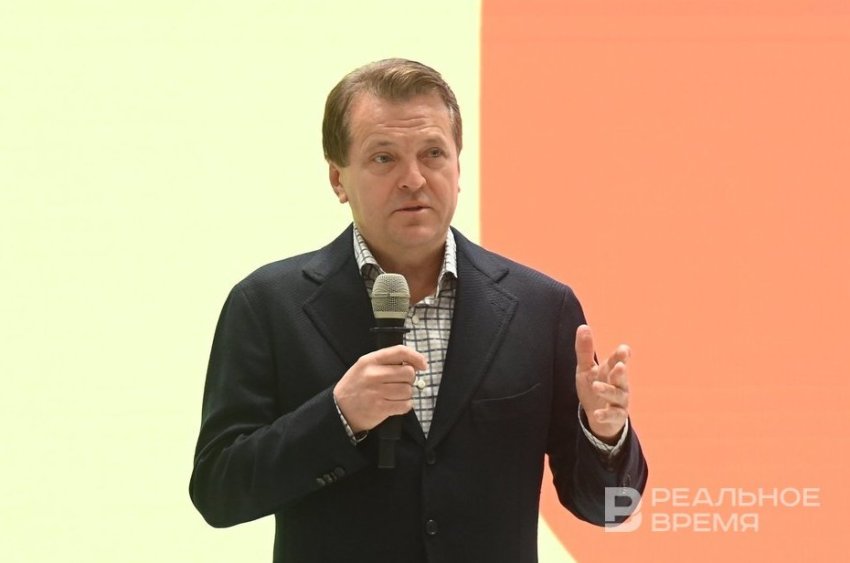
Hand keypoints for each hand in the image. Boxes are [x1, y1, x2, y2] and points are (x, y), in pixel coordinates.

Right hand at [333, 345, 427, 432]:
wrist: (340, 410)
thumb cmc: (355, 386)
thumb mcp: (364, 366)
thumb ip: (386, 361)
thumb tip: (414, 363)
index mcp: (370, 361)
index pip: (399, 352)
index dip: (416, 357)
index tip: (423, 364)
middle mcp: (373, 375)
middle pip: (408, 373)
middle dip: (409, 379)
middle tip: (400, 383)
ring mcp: (377, 392)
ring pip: (408, 390)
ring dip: (406, 394)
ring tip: (394, 395)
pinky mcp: (381, 408)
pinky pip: (405, 405)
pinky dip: (404, 405)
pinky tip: (395, 404)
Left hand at [574, 324, 630, 443]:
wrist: (597, 415)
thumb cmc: (594, 387)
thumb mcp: (586, 369)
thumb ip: (585, 350)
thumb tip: (583, 326)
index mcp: (611, 370)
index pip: (618, 360)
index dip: (622, 355)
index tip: (624, 350)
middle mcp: (619, 384)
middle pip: (621, 376)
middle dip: (620, 371)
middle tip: (619, 366)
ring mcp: (619, 400)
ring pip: (617, 395)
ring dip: (608, 390)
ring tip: (596, 386)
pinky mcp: (616, 416)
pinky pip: (613, 415)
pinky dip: (606, 414)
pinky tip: (597, 413)